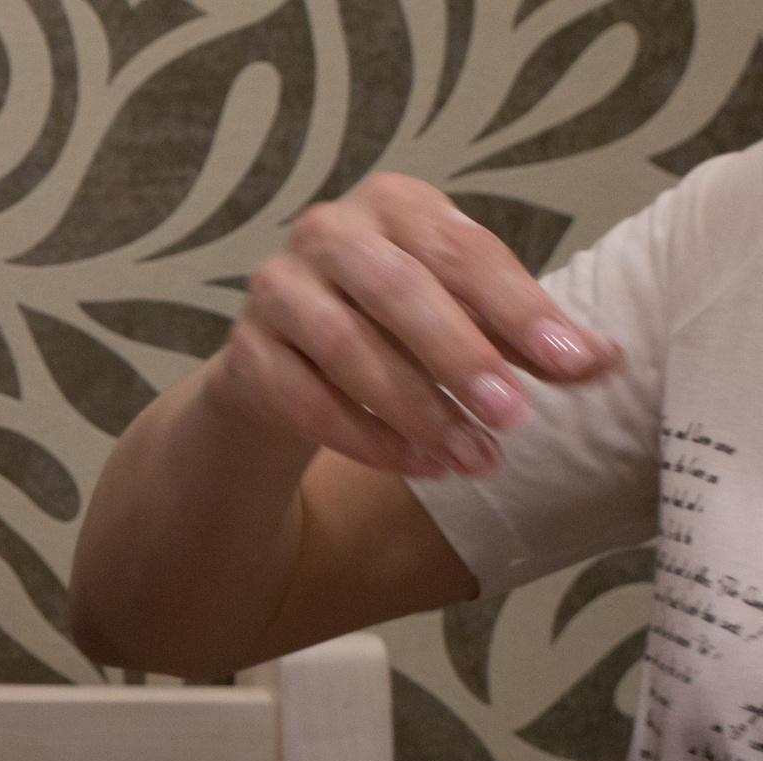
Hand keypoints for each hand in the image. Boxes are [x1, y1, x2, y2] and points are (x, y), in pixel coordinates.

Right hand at [209, 173, 620, 477]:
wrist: (287, 366)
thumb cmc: (394, 329)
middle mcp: (327, 231)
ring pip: (345, 347)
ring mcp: (276, 290)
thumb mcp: (466, 319)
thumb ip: (528, 338)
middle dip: (461, 359)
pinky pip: (304, 399)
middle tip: (514, 418)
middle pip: (398, 291)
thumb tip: (605, 363)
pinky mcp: (244, 354)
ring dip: (415, 409)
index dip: (520, 309)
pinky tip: (417, 465)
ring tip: (470, 457)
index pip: (463, 252)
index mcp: (394, 204)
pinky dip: (365, 437)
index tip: (571, 364)